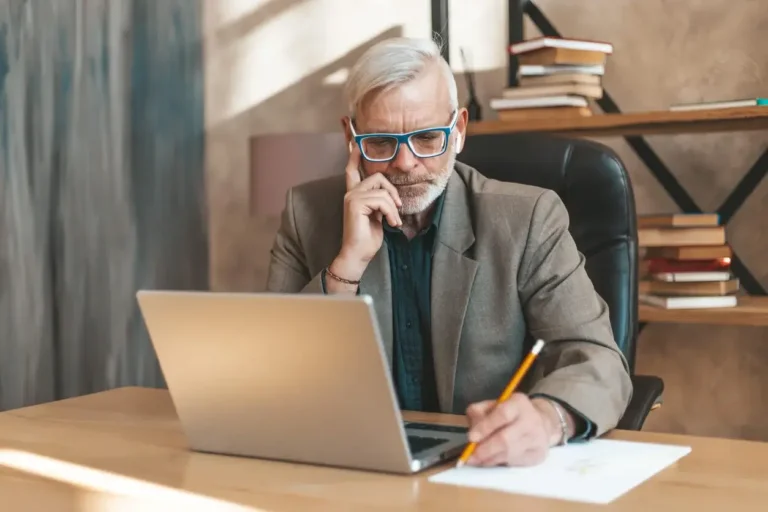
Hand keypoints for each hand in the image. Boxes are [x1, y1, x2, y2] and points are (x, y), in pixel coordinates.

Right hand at [330, 146, 402, 282]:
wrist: (358, 254)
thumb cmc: (367, 239)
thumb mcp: (377, 216)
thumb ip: (379, 202)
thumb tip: (390, 195)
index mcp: (354, 194)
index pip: (352, 170)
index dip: (354, 155)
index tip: (355, 140)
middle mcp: (351, 193)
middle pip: (377, 176)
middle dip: (392, 191)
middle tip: (398, 207)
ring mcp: (351, 197)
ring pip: (382, 190)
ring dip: (393, 207)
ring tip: (394, 221)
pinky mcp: (355, 204)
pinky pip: (381, 200)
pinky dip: (391, 212)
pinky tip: (391, 223)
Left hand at [465, 394, 565, 466]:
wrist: (541, 423)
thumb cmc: (511, 414)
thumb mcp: (493, 405)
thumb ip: (479, 413)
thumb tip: (472, 432)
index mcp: (518, 403)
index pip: (502, 415)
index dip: (485, 427)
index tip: (471, 438)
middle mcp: (531, 420)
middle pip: (506, 439)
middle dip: (484, 450)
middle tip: (470, 456)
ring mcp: (538, 439)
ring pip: (509, 454)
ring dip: (489, 459)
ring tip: (477, 459)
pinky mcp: (539, 455)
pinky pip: (515, 463)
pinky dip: (499, 463)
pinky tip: (491, 460)